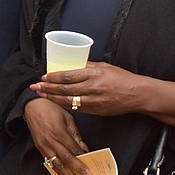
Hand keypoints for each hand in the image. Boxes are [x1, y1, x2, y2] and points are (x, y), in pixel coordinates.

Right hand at [24, 98, 94, 174]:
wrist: (31, 106)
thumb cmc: (50, 108)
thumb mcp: (67, 117)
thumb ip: (76, 134)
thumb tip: (85, 149)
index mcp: (59, 131)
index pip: (75, 151)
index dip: (84, 162)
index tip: (93, 172)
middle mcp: (51, 141)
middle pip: (67, 161)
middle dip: (80, 174)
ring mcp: (44, 146)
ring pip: (57, 165)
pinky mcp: (39, 148)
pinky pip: (50, 163)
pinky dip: (59, 172)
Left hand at [30, 62, 144, 116]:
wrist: (138, 94)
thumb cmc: (122, 78)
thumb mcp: (104, 66)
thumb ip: (87, 66)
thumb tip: (71, 63)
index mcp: (93, 74)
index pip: (68, 76)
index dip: (53, 77)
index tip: (43, 77)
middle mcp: (92, 88)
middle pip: (64, 89)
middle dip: (47, 89)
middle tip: (36, 87)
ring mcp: (94, 101)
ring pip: (68, 101)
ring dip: (52, 98)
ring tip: (41, 95)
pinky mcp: (96, 110)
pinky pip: (77, 109)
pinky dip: (65, 105)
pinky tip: (56, 103)